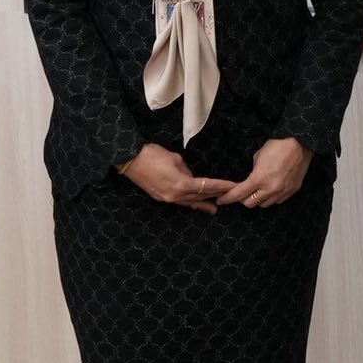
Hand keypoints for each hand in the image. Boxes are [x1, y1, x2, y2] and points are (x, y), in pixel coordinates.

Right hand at [120, 144, 235, 210]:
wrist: (130, 160)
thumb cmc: (152, 155)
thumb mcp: (175, 159)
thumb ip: (186, 170)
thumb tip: (191, 177)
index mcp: (182, 185)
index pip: (207, 186)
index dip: (220, 186)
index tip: (232, 186)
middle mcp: (176, 195)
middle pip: (200, 196)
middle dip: (215, 195)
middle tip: (229, 196)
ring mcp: (167, 198)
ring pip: (190, 201)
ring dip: (203, 203)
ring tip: (215, 208)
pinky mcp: (161, 197)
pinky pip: (180, 201)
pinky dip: (190, 202)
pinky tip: (195, 204)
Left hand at [218, 137, 314, 208]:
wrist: (300, 143)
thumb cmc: (278, 145)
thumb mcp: (258, 156)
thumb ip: (253, 172)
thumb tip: (251, 180)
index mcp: (259, 178)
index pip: (239, 194)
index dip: (227, 198)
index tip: (221, 200)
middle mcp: (270, 189)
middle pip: (250, 203)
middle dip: (243, 199)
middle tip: (242, 192)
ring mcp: (282, 191)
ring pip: (264, 204)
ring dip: (258, 199)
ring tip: (258, 190)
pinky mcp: (292, 191)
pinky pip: (277, 201)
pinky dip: (271, 197)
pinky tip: (271, 189)